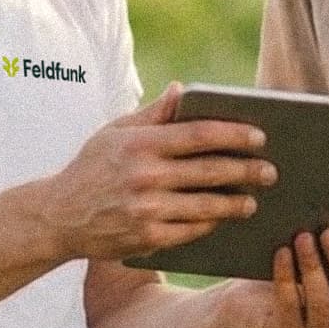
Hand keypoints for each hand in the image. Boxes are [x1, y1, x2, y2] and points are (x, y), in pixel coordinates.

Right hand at [46, 84, 274, 261]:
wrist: (58, 217)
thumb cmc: (92, 168)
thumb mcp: (115, 133)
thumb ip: (152, 113)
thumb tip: (183, 89)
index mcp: (140, 144)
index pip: (198, 135)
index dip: (234, 135)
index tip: (260, 137)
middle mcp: (145, 176)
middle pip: (210, 171)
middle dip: (246, 171)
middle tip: (270, 171)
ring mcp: (147, 210)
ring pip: (206, 205)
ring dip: (236, 203)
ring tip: (253, 200)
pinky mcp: (148, 238)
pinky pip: (192, 230)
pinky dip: (212, 223)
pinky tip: (224, 218)